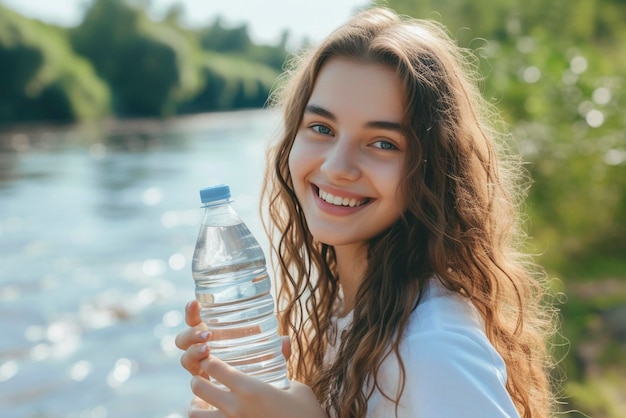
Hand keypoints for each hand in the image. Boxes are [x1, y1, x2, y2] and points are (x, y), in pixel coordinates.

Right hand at [174, 300, 291, 376]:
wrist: (252, 399)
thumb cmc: (257, 369)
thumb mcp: (267, 357)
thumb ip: (276, 351)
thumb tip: (286, 341)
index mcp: (212, 337)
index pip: (196, 321)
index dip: (192, 312)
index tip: (195, 302)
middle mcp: (202, 351)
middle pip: (183, 340)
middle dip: (191, 334)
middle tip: (206, 334)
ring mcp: (200, 369)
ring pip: (185, 359)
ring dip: (193, 352)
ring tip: (206, 351)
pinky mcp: (202, 387)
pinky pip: (193, 383)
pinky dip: (196, 379)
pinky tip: (203, 376)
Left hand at [188, 357, 325, 417]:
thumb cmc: (307, 415)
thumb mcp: (299, 388)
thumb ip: (285, 366)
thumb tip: (283, 342)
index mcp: (250, 388)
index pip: (215, 367)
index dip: (208, 359)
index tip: (209, 356)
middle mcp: (235, 407)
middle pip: (198, 386)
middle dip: (198, 378)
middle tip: (204, 376)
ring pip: (194, 413)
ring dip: (195, 404)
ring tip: (202, 400)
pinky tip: (213, 415)